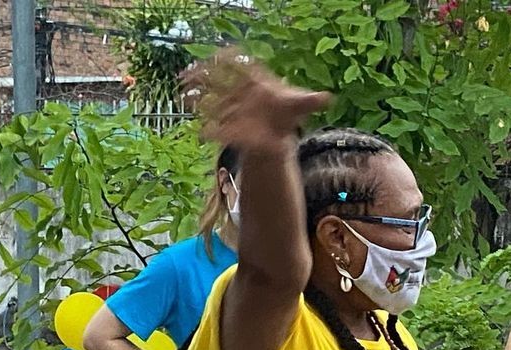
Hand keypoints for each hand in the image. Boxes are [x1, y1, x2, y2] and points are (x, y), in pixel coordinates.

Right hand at [180, 48, 332, 152]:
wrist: (278, 126)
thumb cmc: (287, 111)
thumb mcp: (300, 104)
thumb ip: (311, 100)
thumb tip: (328, 97)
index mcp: (255, 80)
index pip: (238, 65)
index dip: (228, 58)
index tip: (219, 54)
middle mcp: (239, 90)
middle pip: (217, 78)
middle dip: (201, 74)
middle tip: (186, 73)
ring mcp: (232, 104)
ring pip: (210, 98)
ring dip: (196, 97)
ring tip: (182, 95)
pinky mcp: (229, 121)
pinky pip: (215, 122)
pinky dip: (208, 128)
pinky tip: (200, 133)